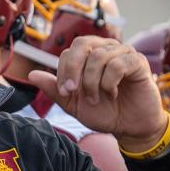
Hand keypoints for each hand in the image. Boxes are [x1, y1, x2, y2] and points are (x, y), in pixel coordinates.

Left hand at [27, 36, 167, 152]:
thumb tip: (31, 75)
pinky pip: (118, 64)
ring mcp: (122, 53)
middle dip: (73, 68)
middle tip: (73, 91)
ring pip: (99, 56)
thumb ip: (54, 89)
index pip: (69, 52)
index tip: (65, 93)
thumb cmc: (103, 112)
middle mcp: (105, 49)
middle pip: (82, 43)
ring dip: (92, 82)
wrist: (129, 127)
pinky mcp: (137, 62)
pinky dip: (110, 82)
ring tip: (96, 98)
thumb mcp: (73, 104)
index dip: (63, 72)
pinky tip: (113, 94)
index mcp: (88, 57)